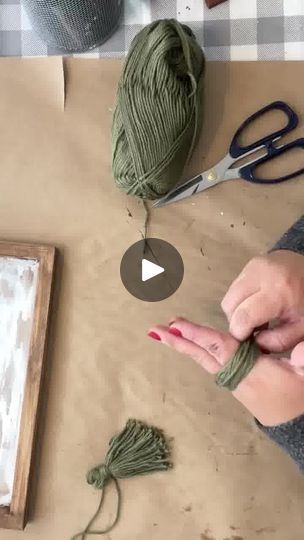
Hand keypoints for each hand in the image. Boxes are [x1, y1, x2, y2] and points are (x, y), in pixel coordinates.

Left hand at [148, 318, 303, 426]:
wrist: (297, 427)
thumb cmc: (301, 398)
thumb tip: (301, 350)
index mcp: (249, 370)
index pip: (219, 348)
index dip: (198, 334)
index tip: (176, 324)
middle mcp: (235, 375)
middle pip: (202, 354)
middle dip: (179, 341)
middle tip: (154, 330)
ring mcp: (232, 380)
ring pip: (204, 358)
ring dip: (185, 344)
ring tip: (165, 332)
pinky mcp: (234, 382)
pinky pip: (211, 362)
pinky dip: (197, 350)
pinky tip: (190, 343)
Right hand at [221, 250, 303, 352]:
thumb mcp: (302, 327)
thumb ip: (278, 341)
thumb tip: (254, 343)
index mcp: (278, 292)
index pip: (243, 316)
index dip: (240, 333)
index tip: (247, 341)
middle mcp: (261, 275)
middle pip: (229, 305)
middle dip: (236, 322)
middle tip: (252, 330)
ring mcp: (254, 266)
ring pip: (229, 296)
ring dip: (237, 310)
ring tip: (255, 317)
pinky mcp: (250, 264)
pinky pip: (235, 287)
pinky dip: (240, 300)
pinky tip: (256, 304)